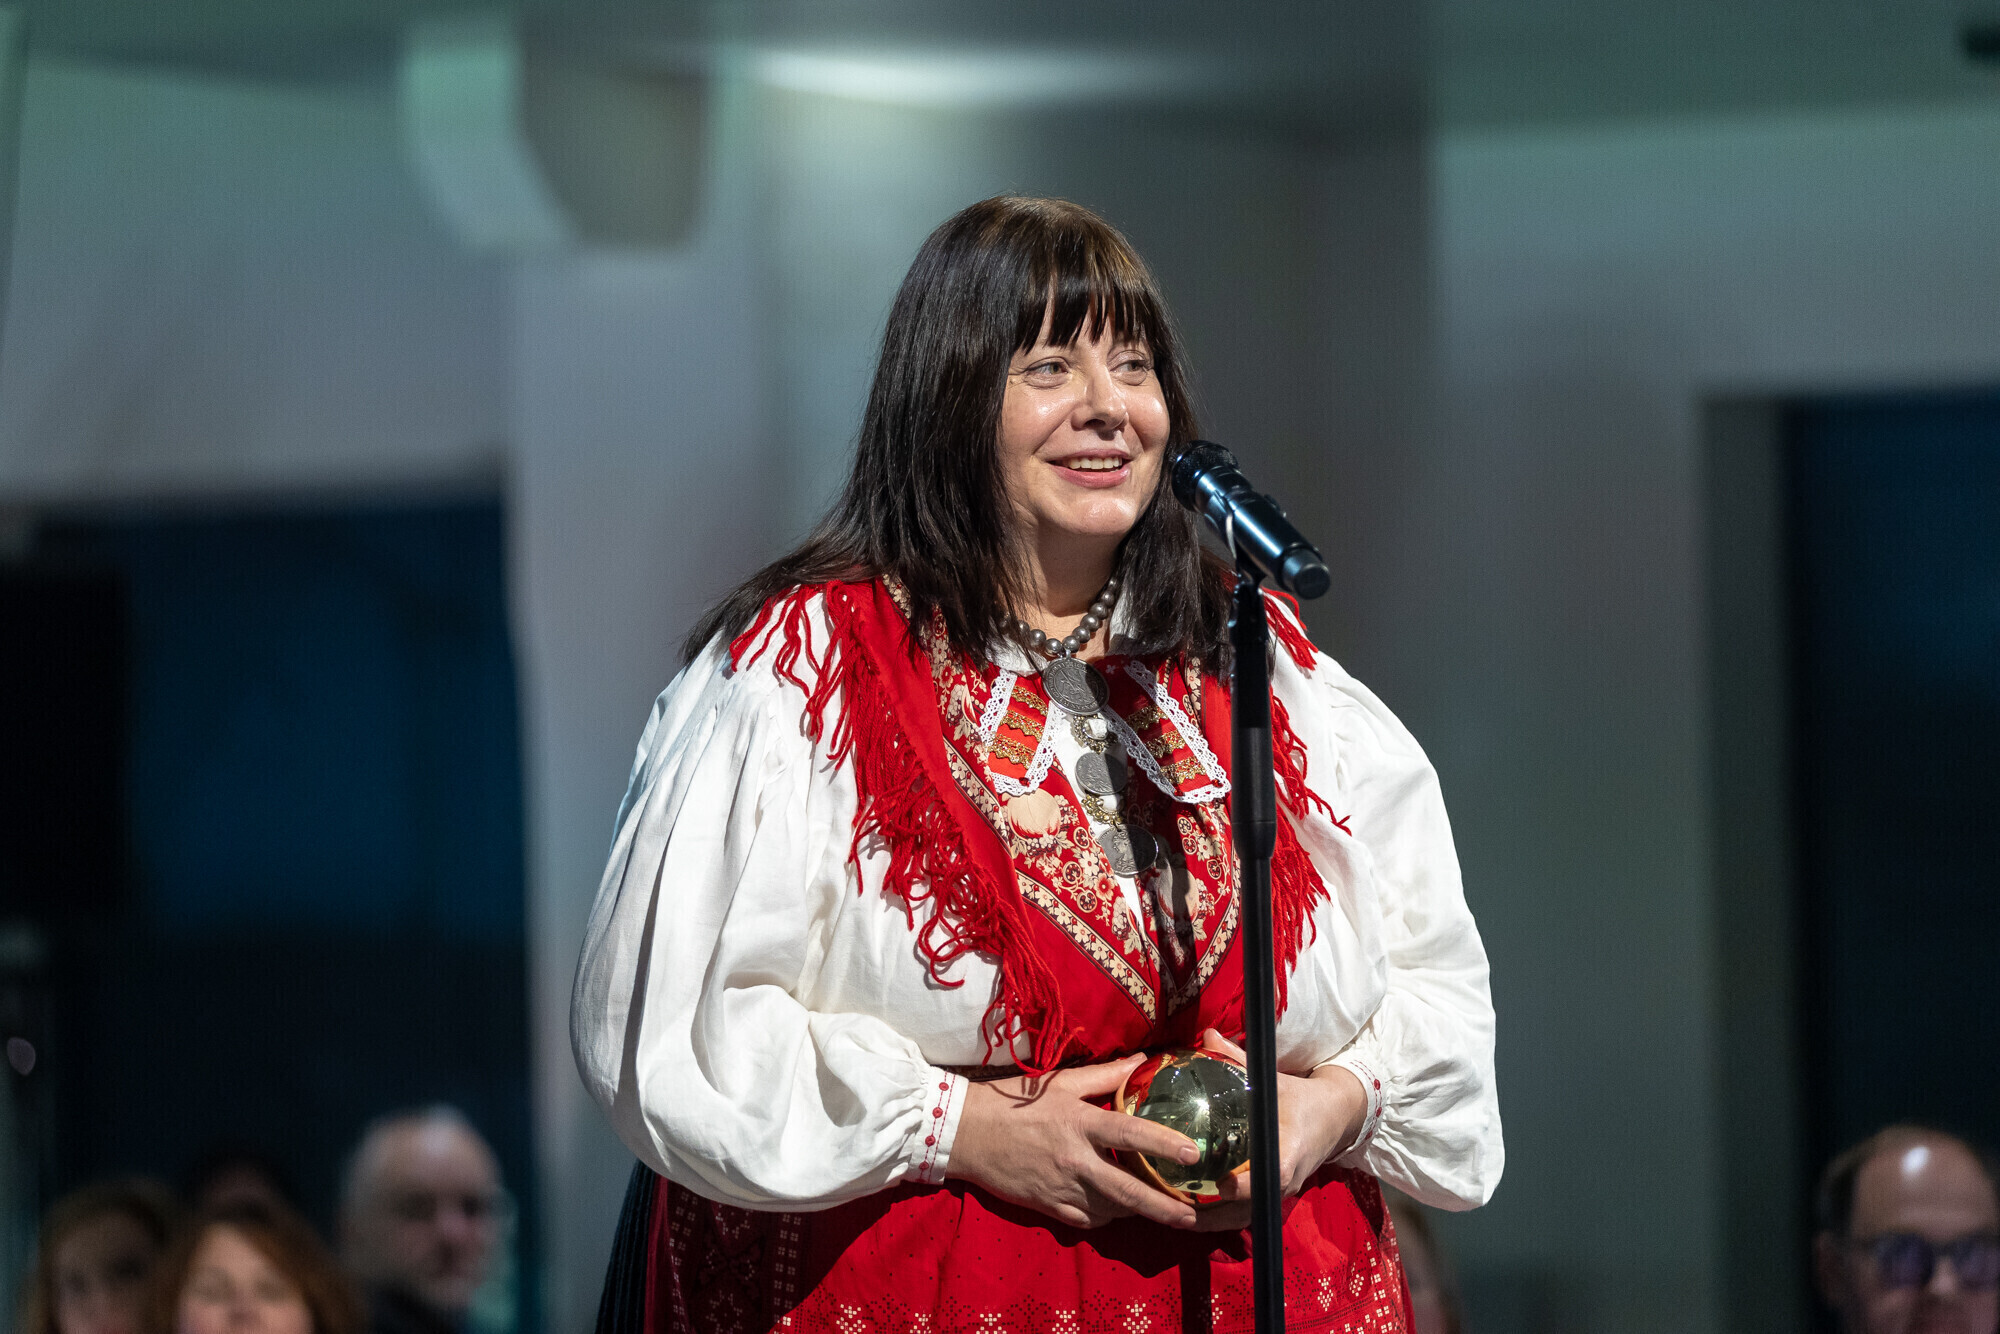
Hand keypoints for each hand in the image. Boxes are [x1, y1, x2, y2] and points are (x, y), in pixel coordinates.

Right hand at [946, 1055, 1203, 1229]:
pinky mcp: (1048, 1208)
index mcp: (1078, 1123)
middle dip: (1163, 1205)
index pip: (1130, 1134)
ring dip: (1137, 1210)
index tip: (1192, 1154)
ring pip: (1111, 1209)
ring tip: (1162, 1210)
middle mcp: (1074, 1160)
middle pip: (1128, 1189)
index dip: (1163, 1143)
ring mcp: (1061, 1188)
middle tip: (1191, 1213)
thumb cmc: (1012, 1101)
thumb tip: (1142, 1061)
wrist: (965, 1133)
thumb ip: (1104, 1075)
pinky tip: (1117, 1209)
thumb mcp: (1059, 1081)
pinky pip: (1087, 1220)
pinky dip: (1107, 1216)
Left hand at [1190, 1030, 1366, 1232]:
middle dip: (1214, 1214)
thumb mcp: (1270, 1079)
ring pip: (1247, 1218)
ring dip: (1213, 1221)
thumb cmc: (1300, 1097)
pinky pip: (1248, 1215)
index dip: (1245, 1185)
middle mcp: (1287, 1179)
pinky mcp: (1276, 1196)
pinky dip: (1222, 1217)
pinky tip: (1192, 1212)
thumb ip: (1237, 1060)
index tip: (1219, 1184)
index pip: (1272, 1176)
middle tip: (1175, 1209)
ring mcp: (1282, 1192)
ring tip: (1174, 1216)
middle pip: (1251, 1209)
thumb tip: (1208, 1035)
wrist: (1334, 1117)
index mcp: (1289, 1151)